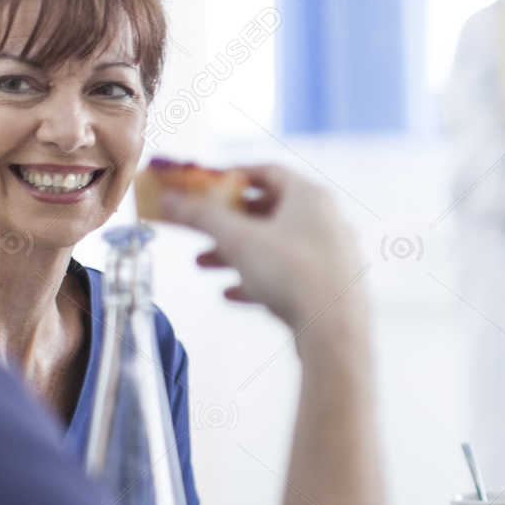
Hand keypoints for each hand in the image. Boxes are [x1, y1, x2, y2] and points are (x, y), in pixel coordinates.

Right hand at [161, 165, 364, 330]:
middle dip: (228, 222)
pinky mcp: (331, 286)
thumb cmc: (292, 274)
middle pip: (269, 212)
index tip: (205, 185)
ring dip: (237, 253)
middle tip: (198, 230)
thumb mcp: (238, 239)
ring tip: (203, 264)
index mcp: (311, 196)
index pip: (268, 172)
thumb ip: (201, 216)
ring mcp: (332, 254)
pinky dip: (258, 279)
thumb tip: (170, 200)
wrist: (335, 332)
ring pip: (276, 246)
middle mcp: (327, 220)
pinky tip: (231, 293)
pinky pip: (289, 276)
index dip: (232, 175)